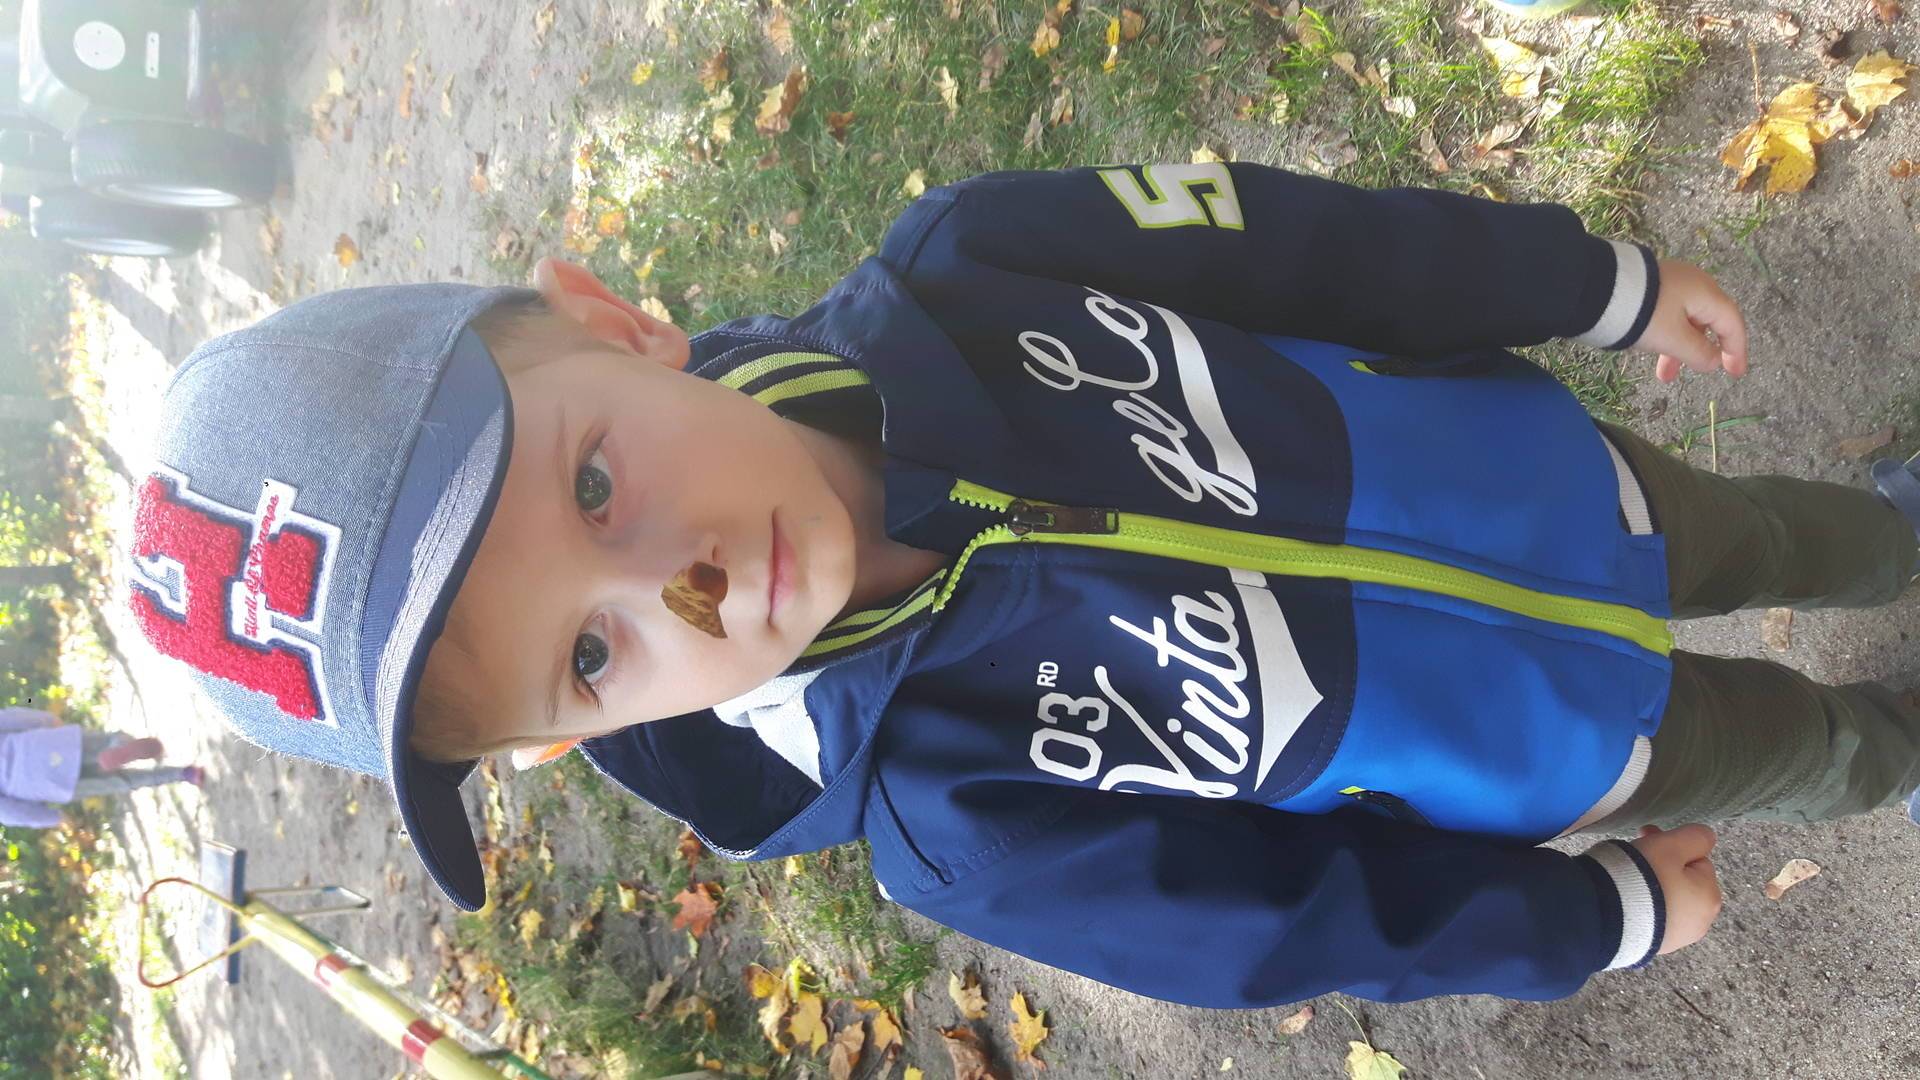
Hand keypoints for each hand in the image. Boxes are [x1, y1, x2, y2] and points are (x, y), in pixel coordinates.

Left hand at [1630, 261, 1747, 383]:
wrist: (1597, 287)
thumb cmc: (1643, 315)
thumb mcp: (1673, 339)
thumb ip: (1698, 353)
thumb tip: (1713, 362)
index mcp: (1706, 293)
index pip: (1732, 323)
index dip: (1736, 350)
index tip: (1735, 373)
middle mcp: (1694, 284)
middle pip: (1709, 322)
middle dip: (1702, 351)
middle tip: (1700, 373)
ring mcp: (1672, 283)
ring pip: (1686, 321)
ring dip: (1679, 349)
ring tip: (1664, 375)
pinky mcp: (1652, 287)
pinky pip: (1669, 316)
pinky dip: (1668, 337)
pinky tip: (1654, 349)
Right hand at [1633, 823, 1722, 954]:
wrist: (1607, 917)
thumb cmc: (1644, 877)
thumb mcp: (1671, 845)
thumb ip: (1695, 836)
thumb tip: (1705, 837)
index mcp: (1710, 896)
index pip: (1697, 860)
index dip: (1674, 847)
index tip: (1648, 839)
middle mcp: (1701, 922)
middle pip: (1684, 882)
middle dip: (1663, 867)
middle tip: (1635, 856)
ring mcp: (1677, 938)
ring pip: (1668, 901)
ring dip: (1653, 888)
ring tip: (1626, 880)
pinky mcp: (1653, 947)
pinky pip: (1653, 919)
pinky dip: (1642, 908)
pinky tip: (1623, 901)